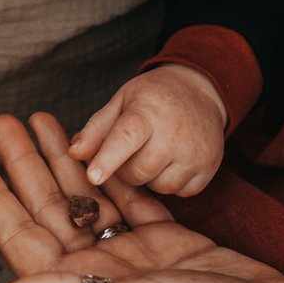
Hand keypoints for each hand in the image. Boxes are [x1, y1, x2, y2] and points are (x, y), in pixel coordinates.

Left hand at [0, 113, 283, 282]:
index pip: (22, 241)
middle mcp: (102, 277)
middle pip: (51, 211)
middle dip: (27, 165)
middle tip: (5, 118)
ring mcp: (138, 262)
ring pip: (91, 201)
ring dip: (68, 162)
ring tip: (49, 119)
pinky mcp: (175, 248)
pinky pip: (135, 203)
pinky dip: (118, 175)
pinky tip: (102, 147)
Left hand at [69, 62, 227, 194]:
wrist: (200, 90)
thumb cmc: (153, 98)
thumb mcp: (121, 102)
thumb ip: (96, 129)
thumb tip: (73, 153)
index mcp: (147, 112)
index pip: (125, 138)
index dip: (108, 158)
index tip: (93, 176)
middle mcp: (174, 133)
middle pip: (138, 172)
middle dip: (127, 169)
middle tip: (132, 152)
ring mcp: (195, 152)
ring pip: (160, 186)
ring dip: (151, 177)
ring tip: (154, 153)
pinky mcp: (210, 167)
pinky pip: (182, 192)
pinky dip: (173, 182)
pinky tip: (173, 161)